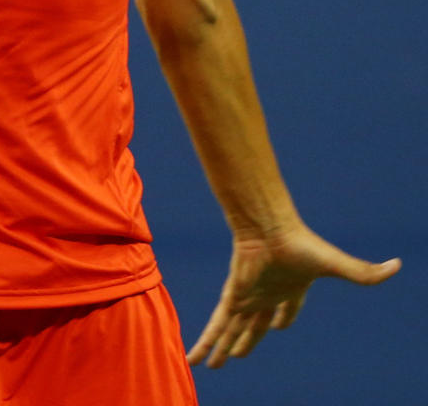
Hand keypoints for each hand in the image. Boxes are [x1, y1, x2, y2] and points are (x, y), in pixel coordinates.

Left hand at [187, 221, 400, 368]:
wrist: (268, 226)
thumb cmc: (299, 243)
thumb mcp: (334, 264)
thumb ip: (363, 272)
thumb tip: (397, 266)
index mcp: (289, 288)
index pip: (286, 309)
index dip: (285, 318)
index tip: (282, 326)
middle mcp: (265, 294)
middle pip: (254, 325)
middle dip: (246, 340)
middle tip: (237, 355)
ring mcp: (247, 297)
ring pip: (231, 330)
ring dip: (221, 347)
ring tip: (209, 365)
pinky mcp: (231, 297)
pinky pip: (216, 325)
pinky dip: (205, 342)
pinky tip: (195, 359)